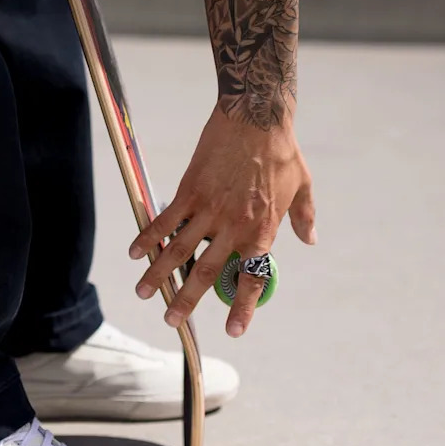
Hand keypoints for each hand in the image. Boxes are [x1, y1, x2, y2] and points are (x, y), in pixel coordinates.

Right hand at [128, 106, 314, 337]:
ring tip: (144, 294)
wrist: (256, 114)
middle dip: (187, 299)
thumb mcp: (303, 185)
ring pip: (178, 250)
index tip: (233, 331)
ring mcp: (208, 209)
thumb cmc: (282, 150)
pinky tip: (135, 253)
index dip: (243, 307)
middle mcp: (234, 226)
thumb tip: (309, 240)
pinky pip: (165, 220)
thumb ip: (303, 217)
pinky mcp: (189, 191)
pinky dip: (148, 237)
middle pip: (207, 272)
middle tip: (172, 320)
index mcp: (263, 230)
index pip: (252, 277)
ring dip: (159, 274)